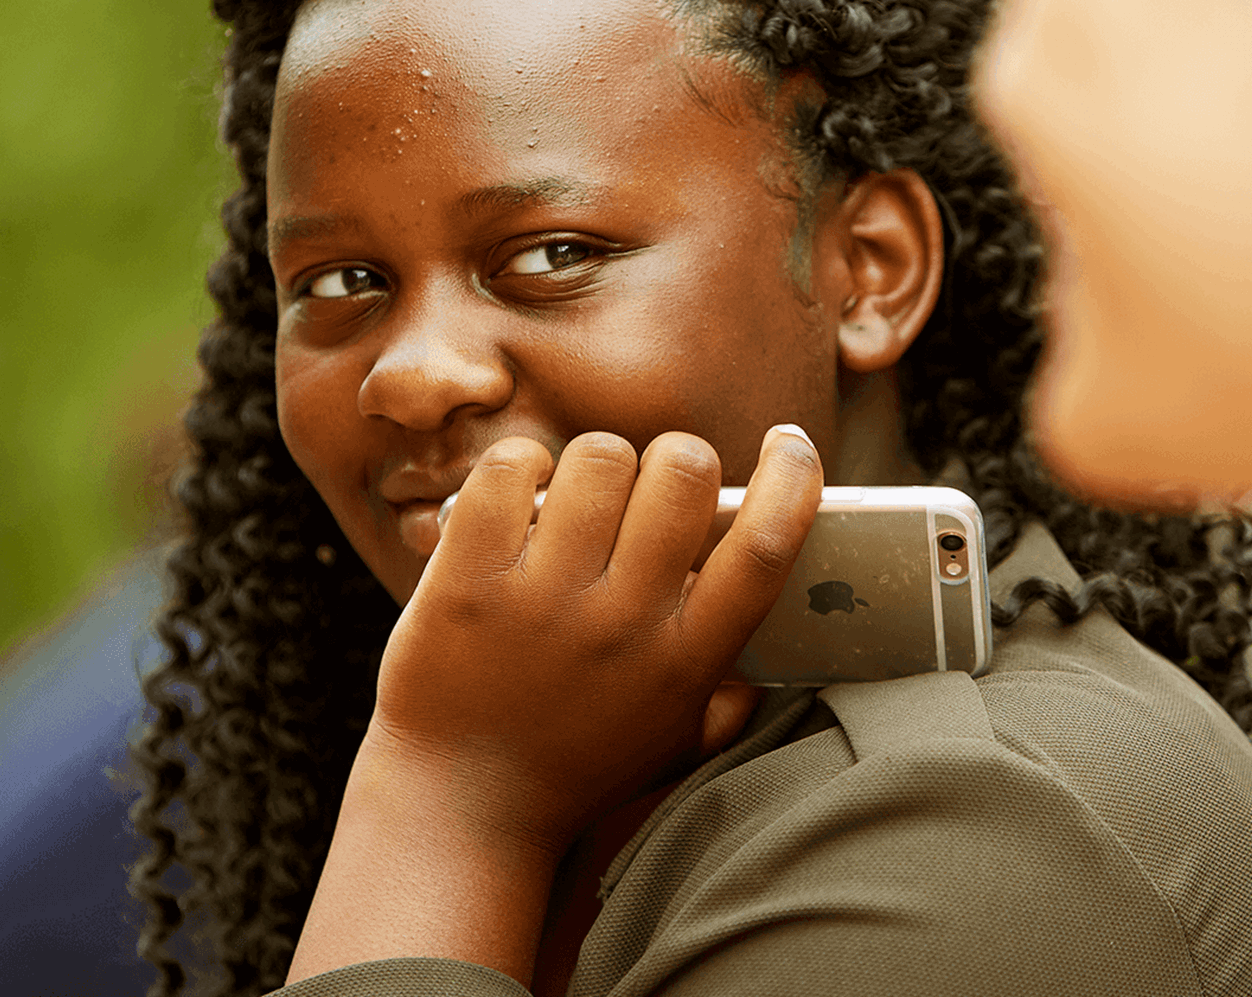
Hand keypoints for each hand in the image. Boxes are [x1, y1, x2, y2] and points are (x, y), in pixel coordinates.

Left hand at [372, 424, 822, 854]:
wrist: (460, 809)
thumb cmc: (576, 766)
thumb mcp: (676, 741)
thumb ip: (735, 692)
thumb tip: (787, 636)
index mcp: (686, 660)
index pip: (765, 548)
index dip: (792, 478)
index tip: (790, 443)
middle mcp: (623, 625)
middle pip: (685, 474)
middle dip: (680, 458)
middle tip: (655, 485)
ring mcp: (543, 600)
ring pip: (601, 457)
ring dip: (599, 462)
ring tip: (581, 497)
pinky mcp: (468, 580)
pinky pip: (512, 469)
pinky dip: (522, 466)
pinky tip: (522, 497)